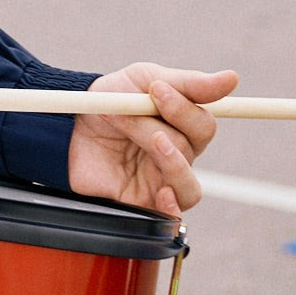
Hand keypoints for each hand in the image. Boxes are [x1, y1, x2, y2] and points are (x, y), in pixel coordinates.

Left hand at [65, 65, 230, 216]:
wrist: (62, 127)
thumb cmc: (106, 100)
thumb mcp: (143, 80)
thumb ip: (188, 83)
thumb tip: (233, 79)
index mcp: (181, 126)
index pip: (205, 123)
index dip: (185, 107)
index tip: (156, 88)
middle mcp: (176, 156)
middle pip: (195, 146)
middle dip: (162, 122)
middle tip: (131, 108)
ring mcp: (160, 181)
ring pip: (186, 180)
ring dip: (164, 156)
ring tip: (137, 135)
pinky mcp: (142, 204)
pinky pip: (172, 215)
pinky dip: (172, 206)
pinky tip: (163, 192)